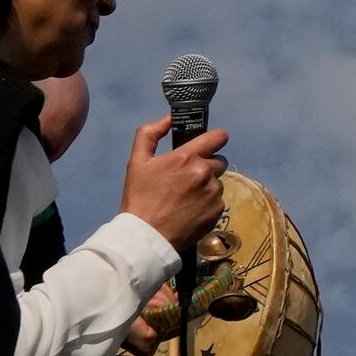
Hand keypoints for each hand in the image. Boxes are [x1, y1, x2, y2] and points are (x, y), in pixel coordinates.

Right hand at [121, 118, 232, 251]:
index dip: (215, 139)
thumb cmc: (139, 198)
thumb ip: (150, 134)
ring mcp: (213, 193)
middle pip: (218, 161)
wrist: (145, 236)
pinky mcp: (217, 211)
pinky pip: (218, 201)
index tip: (208, 146)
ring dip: (207, 186)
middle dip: (206, 166)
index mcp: (186, 157)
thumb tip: (169, 119)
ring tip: (187, 198)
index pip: (218, 137)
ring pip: (218, 182)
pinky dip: (208, 203)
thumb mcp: (137, 162)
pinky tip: (191, 211)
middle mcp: (204, 172)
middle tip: (187, 179)